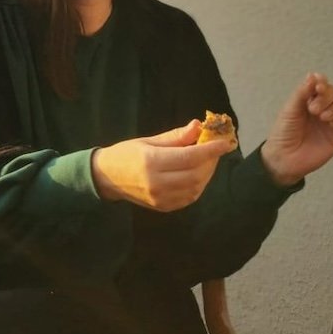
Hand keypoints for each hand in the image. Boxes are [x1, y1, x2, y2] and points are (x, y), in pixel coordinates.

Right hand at [91, 121, 234, 211]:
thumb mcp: (148, 140)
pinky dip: (199, 185)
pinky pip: (189, 198)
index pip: (190, 157)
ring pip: (196, 187)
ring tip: (208, 160)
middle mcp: (157, 183)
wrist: (107, 178)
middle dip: (211, 161)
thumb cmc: (126, 153)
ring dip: (207, 173)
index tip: (226, 142)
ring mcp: (161, 198)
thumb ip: (175, 136)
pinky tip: (198, 174)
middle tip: (216, 148)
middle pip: (196, 174)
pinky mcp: (164, 208)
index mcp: (151, 162)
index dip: (211, 150)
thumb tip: (198, 125)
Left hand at [261, 73, 332, 187]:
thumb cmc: (284, 132)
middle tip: (312, 109)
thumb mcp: (290, 109)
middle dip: (326, 96)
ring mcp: (331, 122)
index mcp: (308, 99)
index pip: (321, 84)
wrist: (285, 157)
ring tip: (321, 117)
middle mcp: (322, 108)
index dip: (322, 81)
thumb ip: (302, 93)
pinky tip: (331, 124)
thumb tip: (313, 75)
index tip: (318, 86)